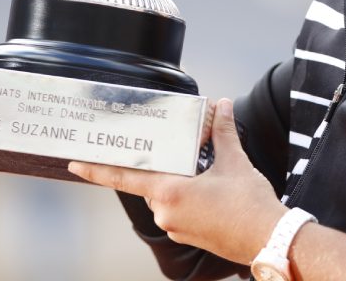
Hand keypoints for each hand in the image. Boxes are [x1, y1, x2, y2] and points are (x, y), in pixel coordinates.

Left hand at [69, 98, 285, 264]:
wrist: (270, 240)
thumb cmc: (249, 205)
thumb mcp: (234, 161)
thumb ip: (222, 131)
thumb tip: (222, 105)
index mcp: (169, 192)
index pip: (123, 177)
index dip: (96, 169)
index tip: (74, 163)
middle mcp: (166, 213)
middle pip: (149, 182)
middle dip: (159, 166)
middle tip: (173, 151)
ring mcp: (176, 228)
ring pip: (164, 196)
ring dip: (176, 181)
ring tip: (202, 171)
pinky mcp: (188, 236)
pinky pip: (177, 210)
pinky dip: (186, 195)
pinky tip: (208, 189)